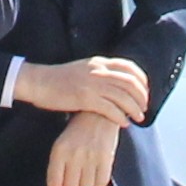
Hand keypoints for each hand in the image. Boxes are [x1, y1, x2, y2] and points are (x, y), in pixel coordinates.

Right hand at [9, 56, 152, 125]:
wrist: (39, 82)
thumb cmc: (59, 79)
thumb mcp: (83, 68)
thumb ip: (100, 72)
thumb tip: (116, 83)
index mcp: (99, 62)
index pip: (129, 67)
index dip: (142, 80)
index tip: (146, 92)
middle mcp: (98, 71)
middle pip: (130, 82)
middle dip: (142, 96)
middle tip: (145, 108)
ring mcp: (92, 84)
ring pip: (123, 96)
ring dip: (134, 108)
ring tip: (139, 118)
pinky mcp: (85, 98)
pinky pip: (110, 108)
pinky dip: (120, 117)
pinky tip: (123, 123)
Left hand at [42, 111, 121, 185]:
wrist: (99, 112)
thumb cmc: (78, 132)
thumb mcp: (63, 146)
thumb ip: (57, 169)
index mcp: (59, 151)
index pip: (54, 180)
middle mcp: (73, 154)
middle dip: (74, 183)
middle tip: (78, 171)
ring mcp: (90, 156)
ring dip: (88, 181)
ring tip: (89, 165)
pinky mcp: (106, 157)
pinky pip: (101, 183)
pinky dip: (100, 180)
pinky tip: (99, 168)